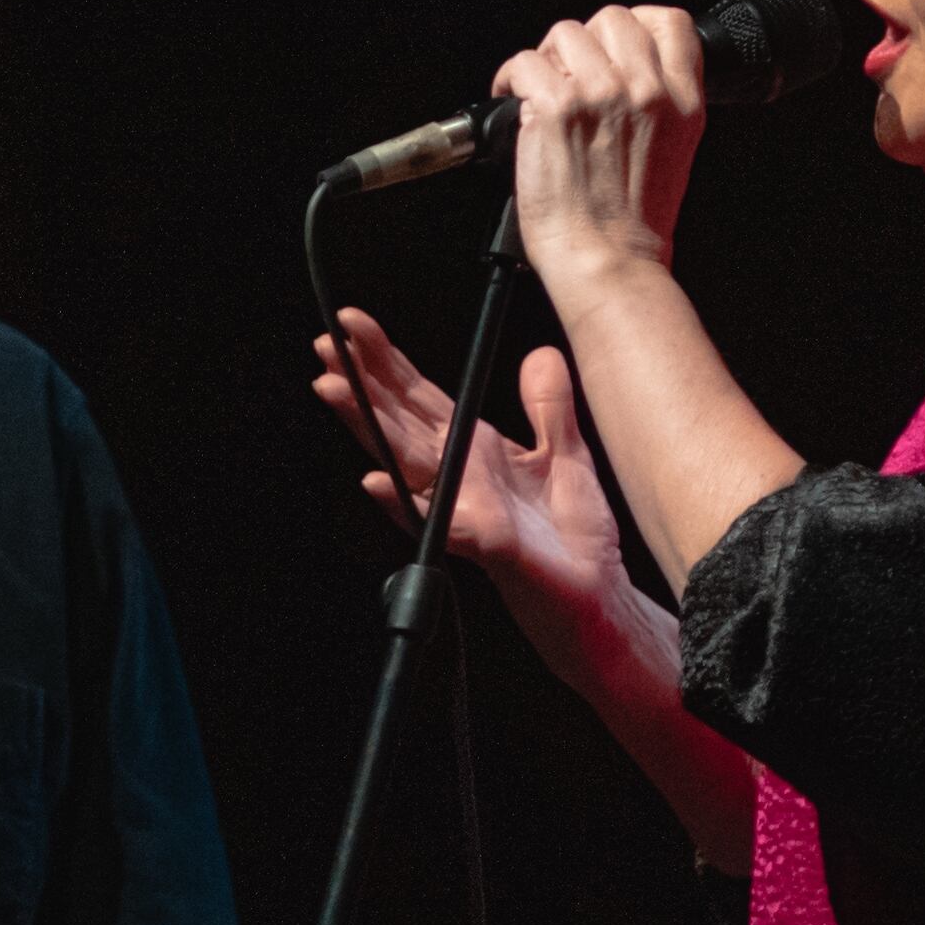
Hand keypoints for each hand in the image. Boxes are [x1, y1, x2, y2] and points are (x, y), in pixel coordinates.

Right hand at [313, 311, 638, 684]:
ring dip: (366, 426)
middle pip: (399, 420)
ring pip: (403, 460)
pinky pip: (436, 519)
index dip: (387, 361)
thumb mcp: (566, 453)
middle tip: (328, 342)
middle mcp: (459, 477)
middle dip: (362, 381)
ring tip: (333, 390)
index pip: (419, 398)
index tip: (356, 326)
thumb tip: (541, 354)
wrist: (597, 598)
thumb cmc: (576, 538)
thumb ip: (549, 405)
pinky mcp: (483, 542)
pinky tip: (376, 480)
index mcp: (475, 451)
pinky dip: (402, 502)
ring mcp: (463, 509)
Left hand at [494, 3, 707, 281]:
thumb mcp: (675, 151)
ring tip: (540, 91)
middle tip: (569, 75)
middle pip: (612, 18)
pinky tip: (514, 103)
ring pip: (566, 33)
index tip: (611, 51)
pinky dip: (511, 78)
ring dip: (547, 59)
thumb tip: (619, 71)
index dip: (635, 26)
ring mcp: (601, 94)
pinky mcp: (557, 107)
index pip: (668, 22)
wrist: (608, 261)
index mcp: (682, 100)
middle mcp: (646, 90)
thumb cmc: (633, 223)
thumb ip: (659, 103)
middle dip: (585, 42)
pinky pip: (525, 62)